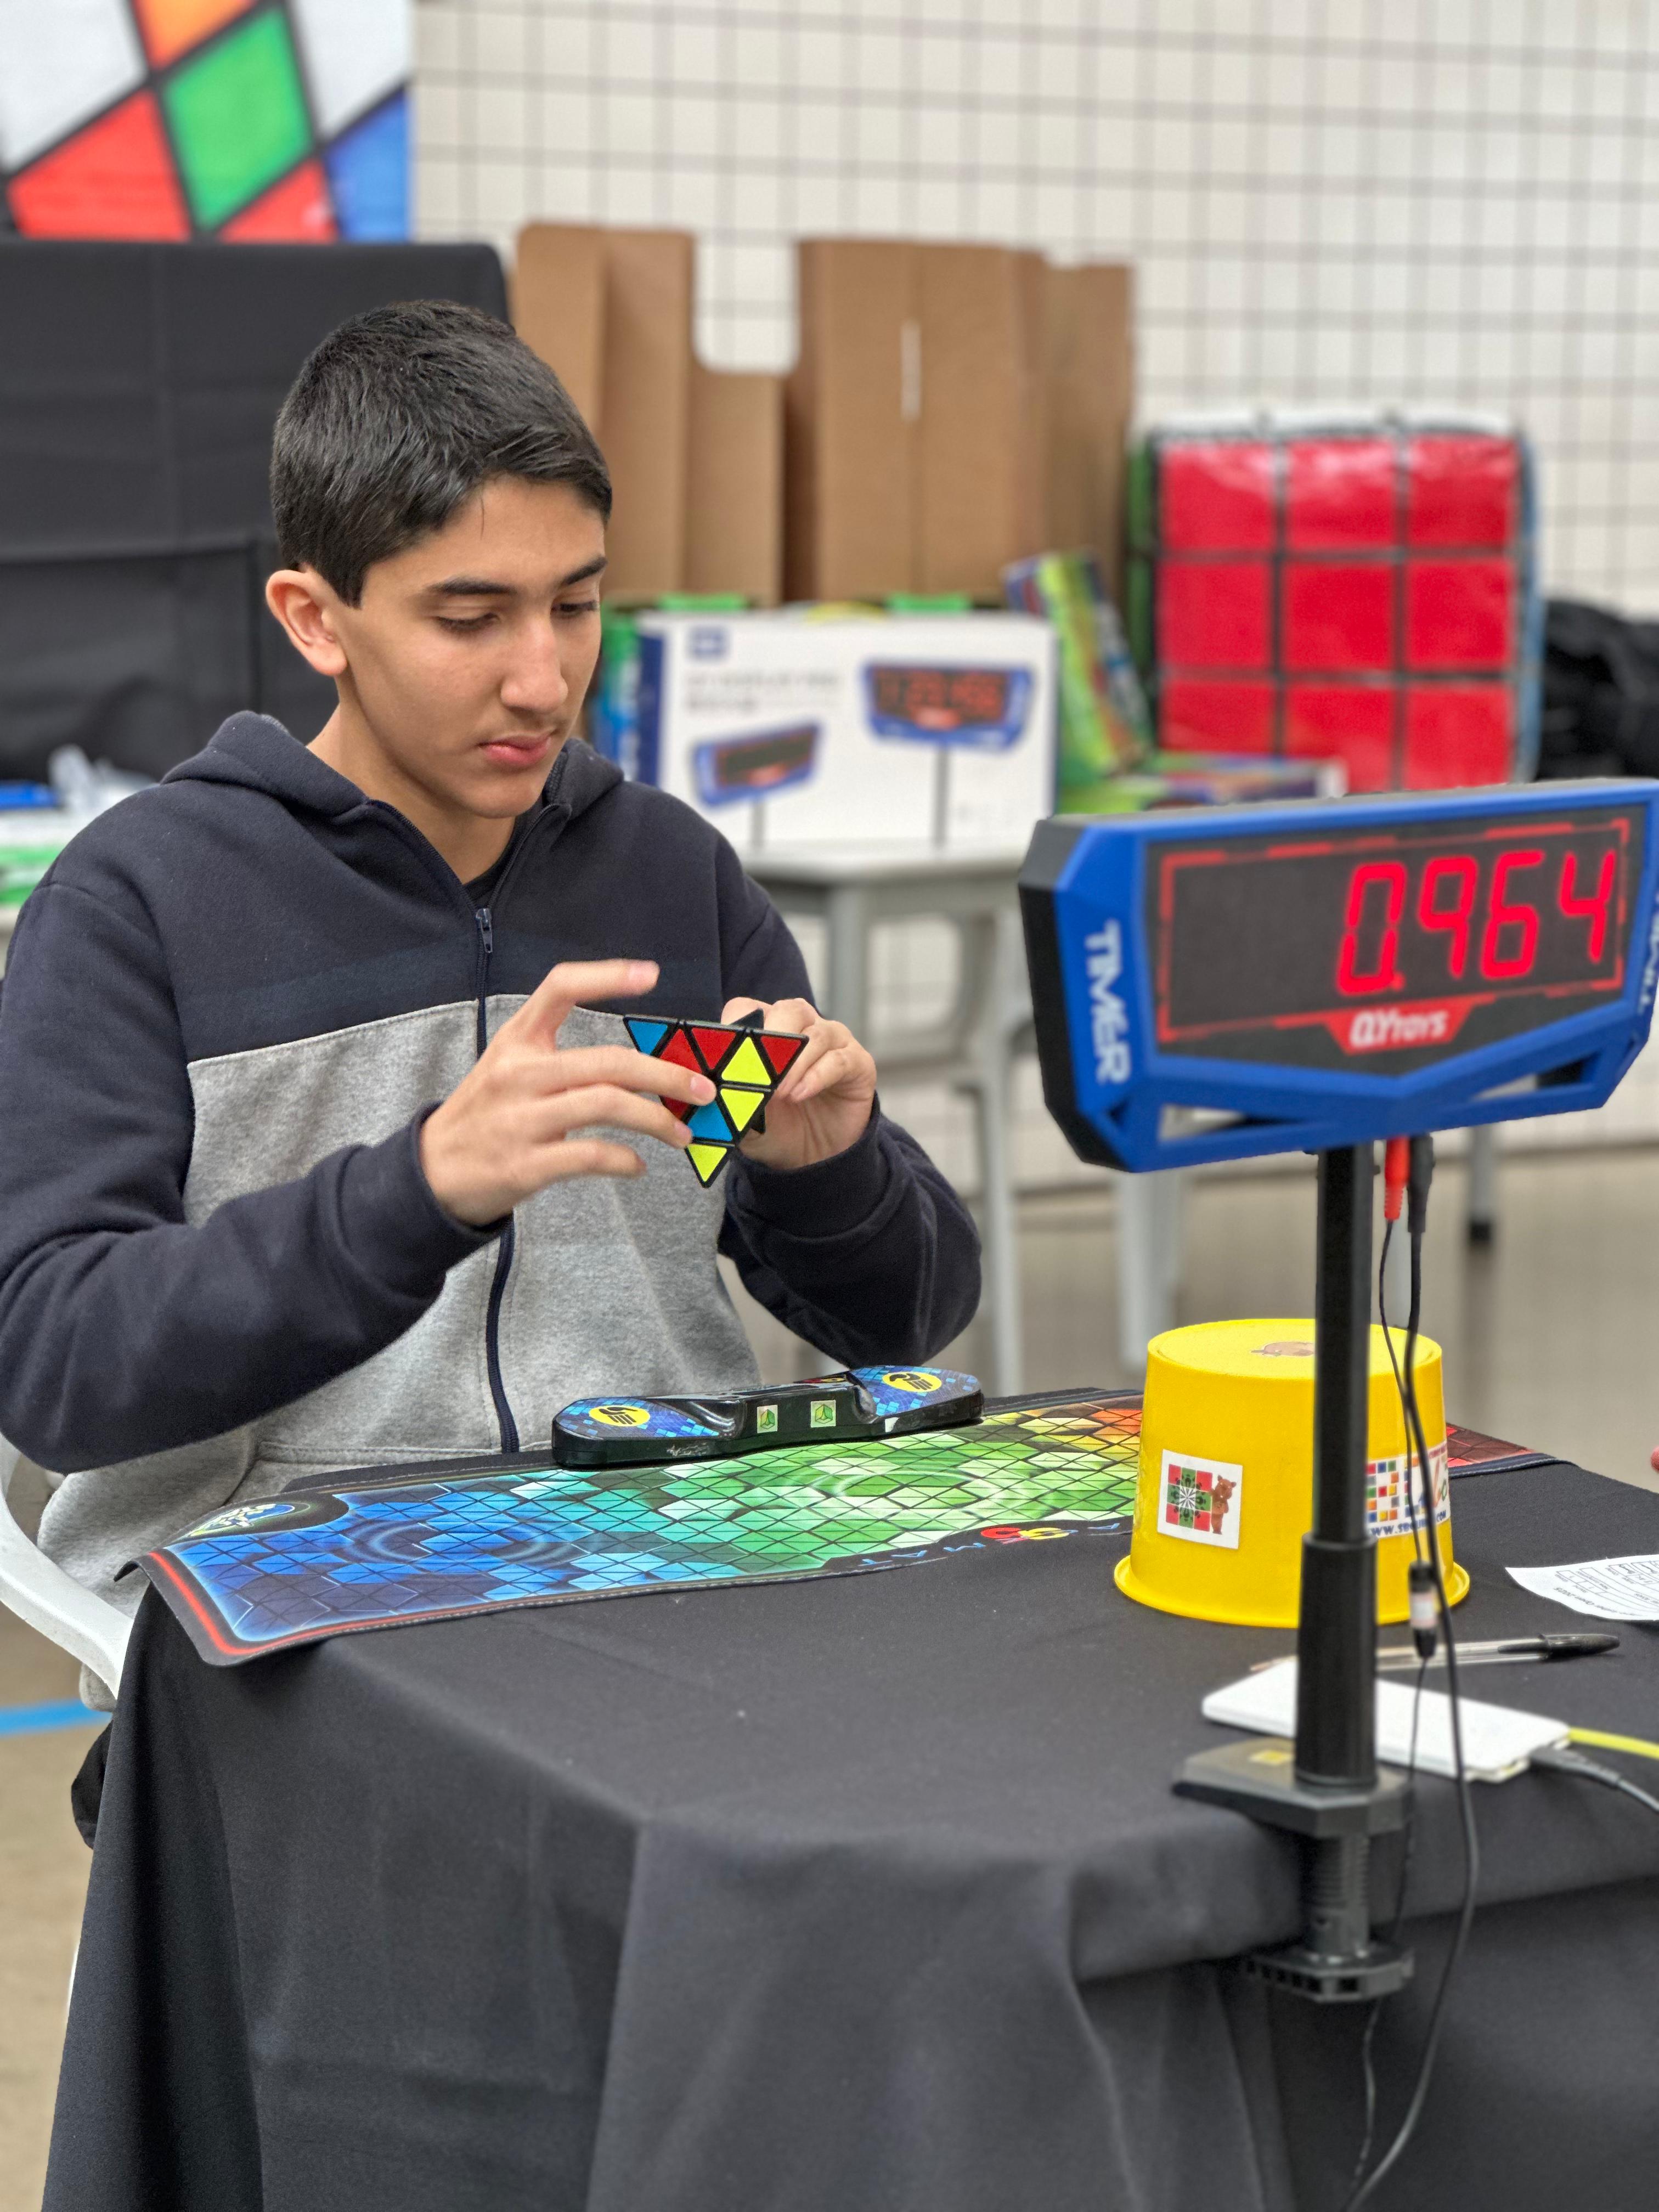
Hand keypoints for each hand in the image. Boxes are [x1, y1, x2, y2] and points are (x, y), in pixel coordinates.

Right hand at [420, 960, 713, 1224]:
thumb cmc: (485, 1114)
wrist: (432, 1172)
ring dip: (657, 1120)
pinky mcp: (526, 1164)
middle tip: (702, 1089)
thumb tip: (639, 1065)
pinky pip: (591, 1156)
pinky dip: (624, 1161)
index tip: (651, 974)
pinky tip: (637, 1165)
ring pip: (606, 1105)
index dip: (606, 976)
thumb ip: (564, 1058)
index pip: (560, 987)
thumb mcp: (509, 1067)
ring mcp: (521, 1119)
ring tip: (682, 1132)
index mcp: (516, 1040)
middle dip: (666, 1074)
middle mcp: (519, 1073)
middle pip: (609, 1061)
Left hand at [721, 996, 875, 1171]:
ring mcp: (834, 1042)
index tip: (725, 1050)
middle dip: (772, 1039)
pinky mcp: (858, 1063)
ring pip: (816, 1034)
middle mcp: (804, 1027)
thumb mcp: (743, 1116)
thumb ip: (728, 1098)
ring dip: (795, 1063)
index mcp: (769, 1030)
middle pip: (789, 1010)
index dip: (736, 1024)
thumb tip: (712, 1085)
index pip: (749, 1008)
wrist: (812, 1158)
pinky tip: (800, 1095)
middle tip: (758, 1071)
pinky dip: (817, 1076)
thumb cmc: (775, 1128)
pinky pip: (839, 1059)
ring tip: (780, 1093)